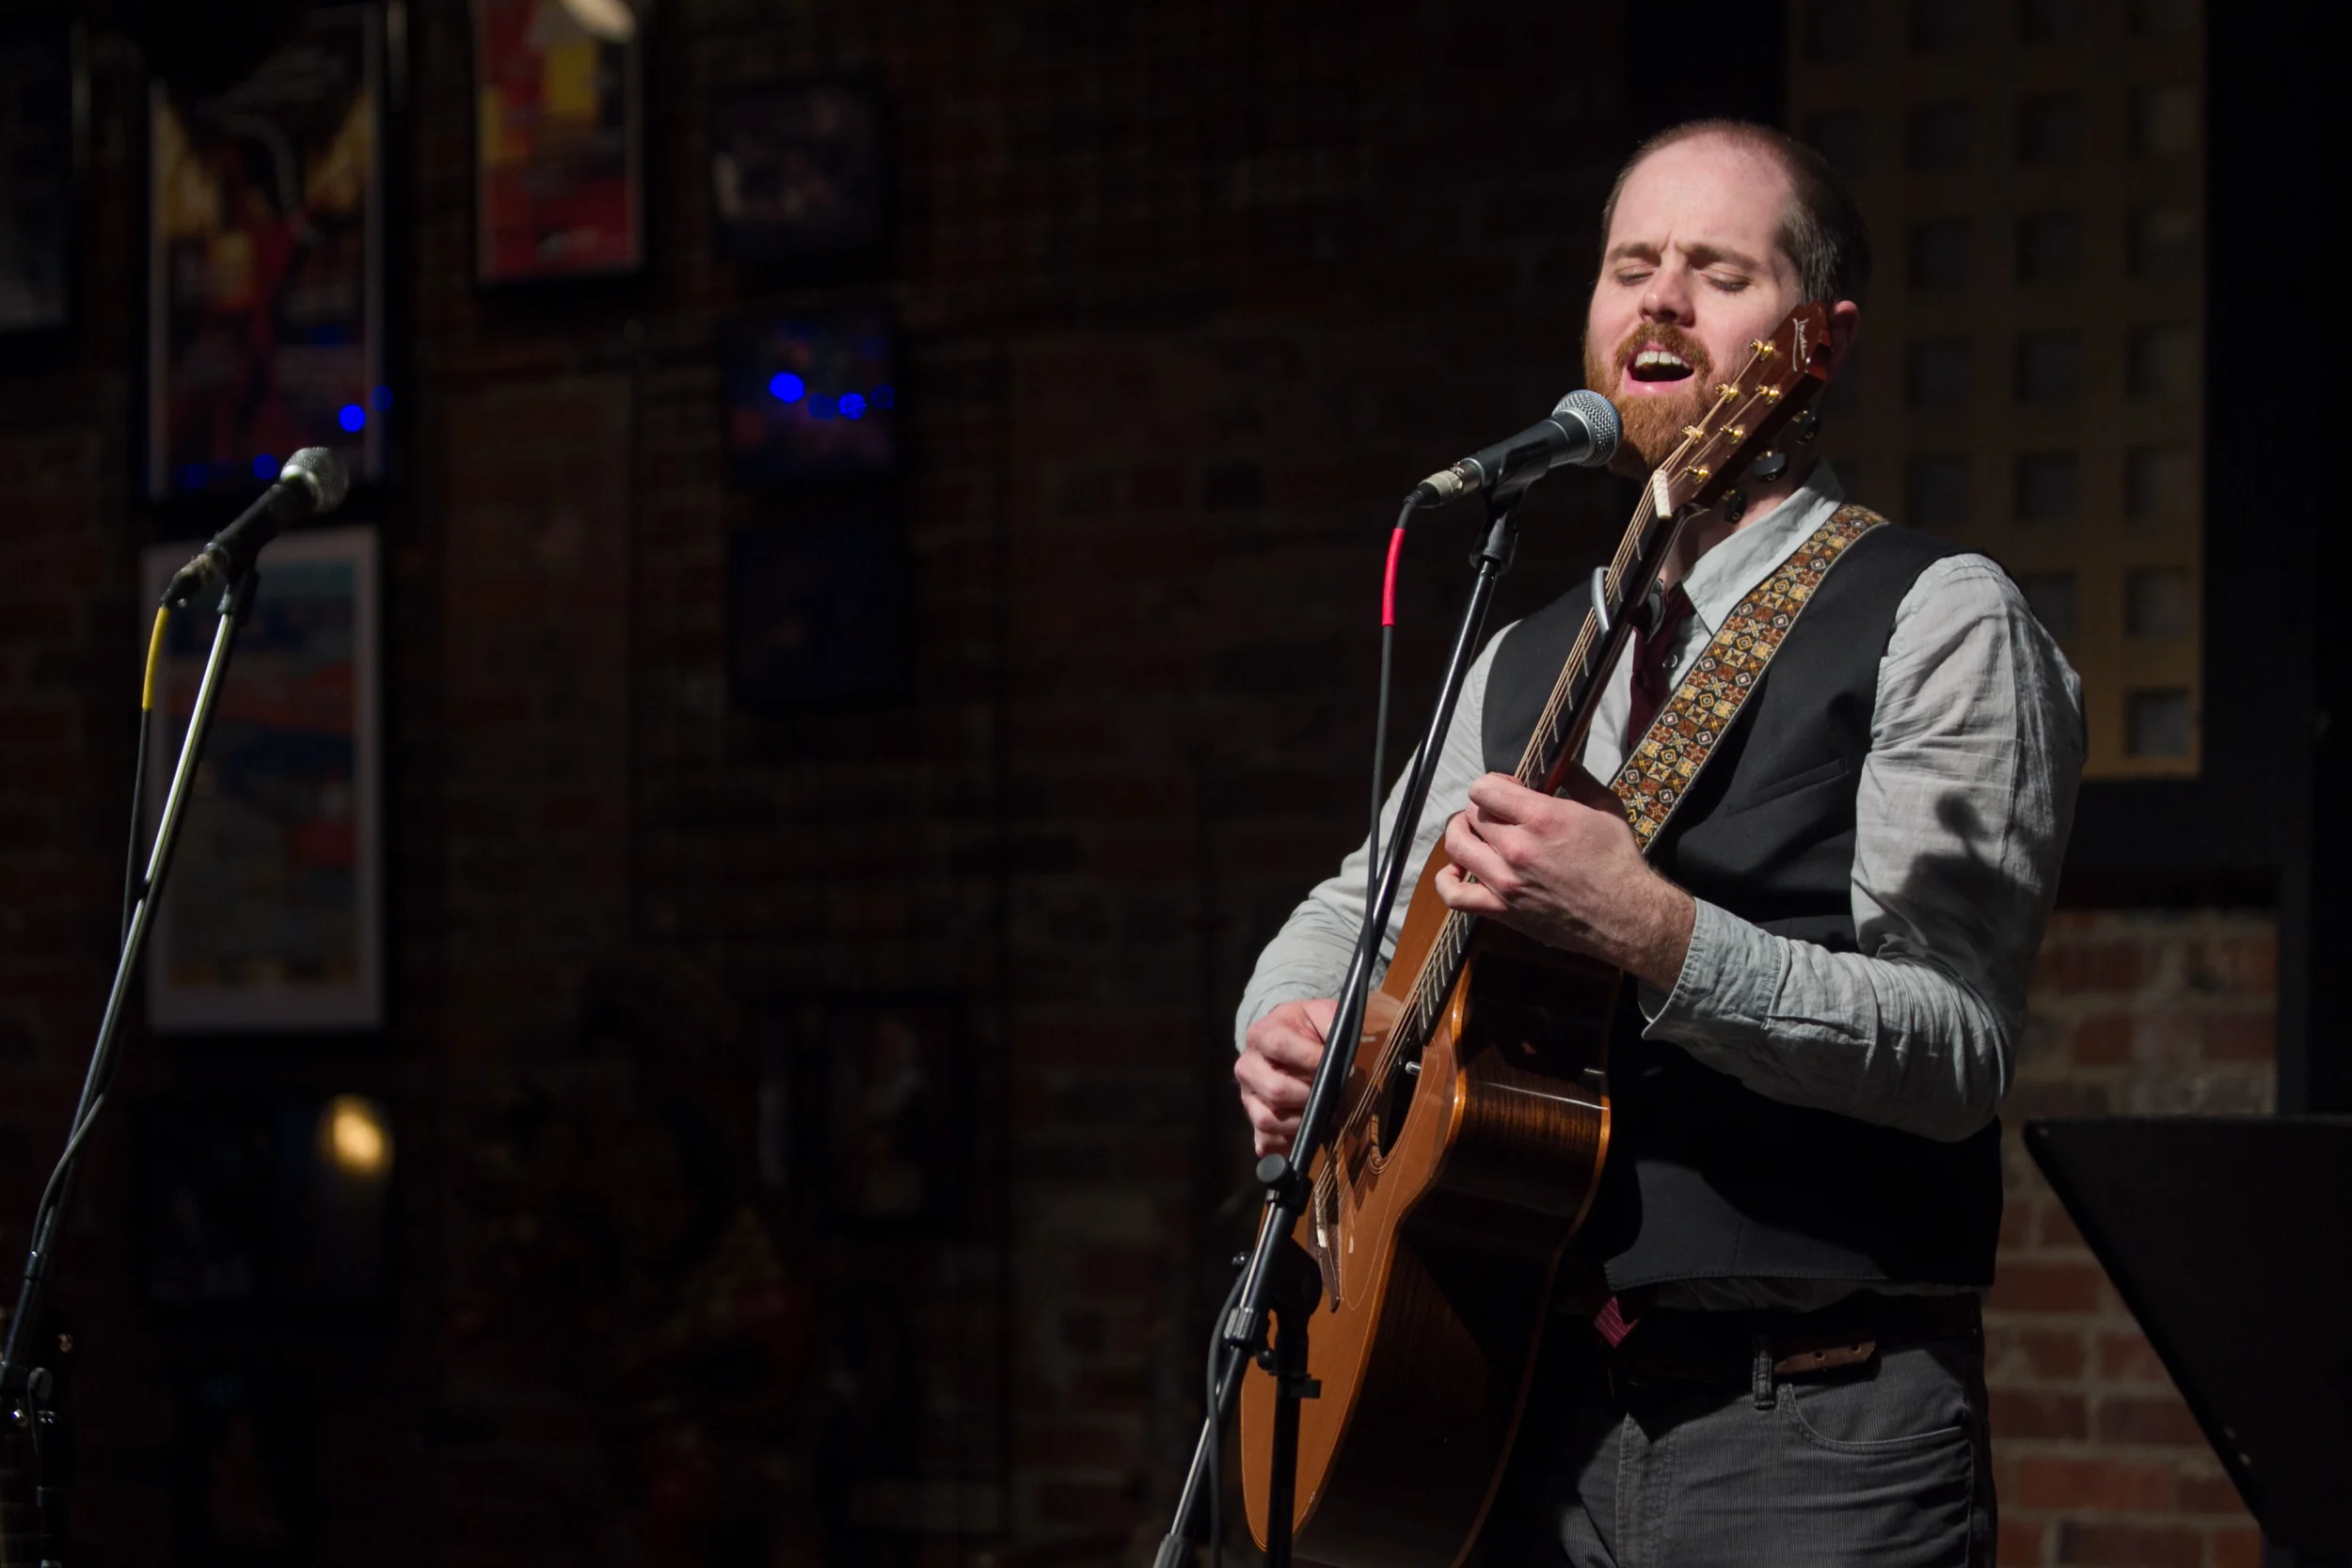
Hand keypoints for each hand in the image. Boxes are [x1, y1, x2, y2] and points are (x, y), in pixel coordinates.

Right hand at [1234, 993, 1399, 1157]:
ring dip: (1301, 1122)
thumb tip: (1338, 1044)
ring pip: (1267, 1120)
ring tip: (1320, 1112)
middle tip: (1330, 1093)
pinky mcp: (1253, 1121)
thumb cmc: (1308, 1028)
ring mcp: (1248, 1096)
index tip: (1336, 1066)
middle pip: (1274, 1090)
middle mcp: (1246, 1066)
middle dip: (1310, 1096)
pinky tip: (1306, 1130)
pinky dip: (1289, 1142)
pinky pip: (1266, 1141)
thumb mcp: (1321, 1013)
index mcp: (1261, 1034)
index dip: (1310, 1059)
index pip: (1279, 1047)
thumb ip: (1331, 1021)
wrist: (1288, 1040)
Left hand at [1433, 770, 1695, 990]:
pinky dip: (1447, 879)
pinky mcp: (1502, 910)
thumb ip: (1576, 778)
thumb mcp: (1606, 806)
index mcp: (1541, 818)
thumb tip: (1557, 760)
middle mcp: (1517, 848)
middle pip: (1471, 814)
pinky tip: (1459, 870)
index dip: (1493, 785)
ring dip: (1461, 834)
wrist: (1627, 917)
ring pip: (1457, 846)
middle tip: (1499, 814)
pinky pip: (1454, 895)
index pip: (1484, 789)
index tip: (1509, 792)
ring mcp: (1505, 882)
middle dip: (1482, 808)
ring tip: (1474, 833)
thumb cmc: (1619, 862)